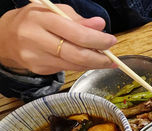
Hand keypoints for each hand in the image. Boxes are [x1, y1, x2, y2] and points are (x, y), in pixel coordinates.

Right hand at [0, 3, 116, 74]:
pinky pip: (67, 69)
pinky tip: (89, 62)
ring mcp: (37, 56)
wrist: (7, 37)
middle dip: (99, 58)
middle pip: (76, 54)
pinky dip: (82, 66)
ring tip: (105, 60)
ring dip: (94, 64)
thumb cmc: (36, 21)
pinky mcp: (39, 68)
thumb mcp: (55, 12)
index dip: (98, 40)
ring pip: (74, 65)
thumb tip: (99, 25)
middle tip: (112, 58)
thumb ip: (78, 20)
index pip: (76, 34)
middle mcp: (36, 38)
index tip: (111, 41)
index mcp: (42, 19)